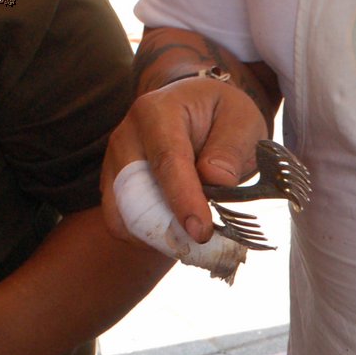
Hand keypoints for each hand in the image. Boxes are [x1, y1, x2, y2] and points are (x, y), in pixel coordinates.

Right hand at [100, 75, 268, 245]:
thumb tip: (216, 179)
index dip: (184, 200)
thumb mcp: (241, 120)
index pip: (168, 161)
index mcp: (158, 112)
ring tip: (193, 239)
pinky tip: (178, 235)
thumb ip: (230, 148)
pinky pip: (124, 223)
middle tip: (202, 242)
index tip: (201, 232)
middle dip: (165, 226)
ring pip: (123, 215)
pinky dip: (150, 237)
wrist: (199, 112)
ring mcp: (115, 163)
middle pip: (135, 194)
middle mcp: (127, 136)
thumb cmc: (221, 115)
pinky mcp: (114, 187)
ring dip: (157, 235)